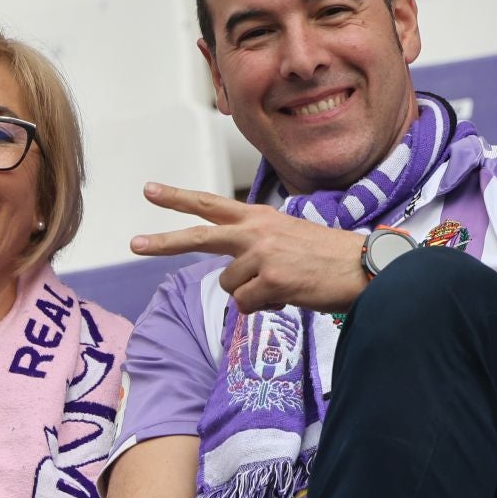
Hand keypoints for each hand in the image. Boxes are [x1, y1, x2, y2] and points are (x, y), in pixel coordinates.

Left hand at [130, 183, 367, 313]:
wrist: (362, 267)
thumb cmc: (328, 257)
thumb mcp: (288, 237)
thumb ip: (255, 249)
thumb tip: (235, 282)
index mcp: (260, 217)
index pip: (211, 205)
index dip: (179, 198)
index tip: (150, 190)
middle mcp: (256, 231)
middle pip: (199, 237)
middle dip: (163, 241)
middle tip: (134, 244)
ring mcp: (262, 255)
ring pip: (229, 286)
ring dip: (251, 294)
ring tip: (285, 285)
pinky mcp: (271, 281)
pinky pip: (246, 305)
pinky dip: (265, 307)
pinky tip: (290, 296)